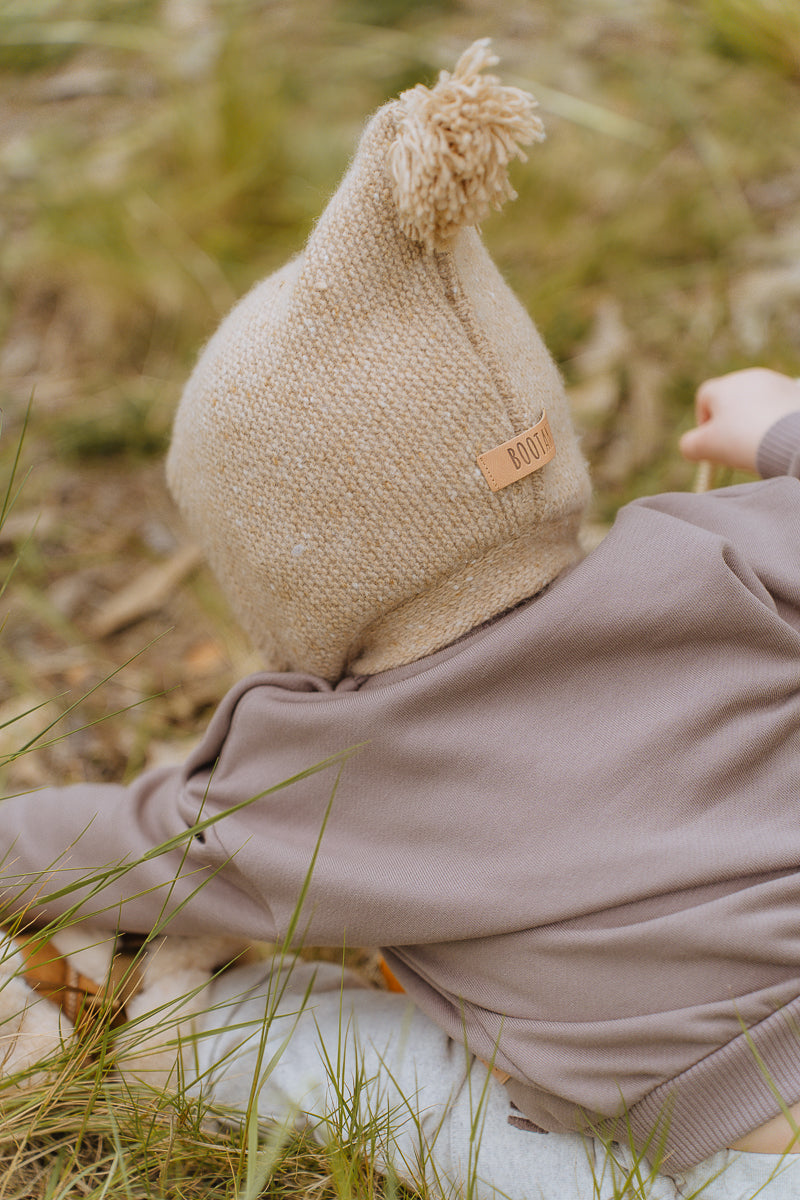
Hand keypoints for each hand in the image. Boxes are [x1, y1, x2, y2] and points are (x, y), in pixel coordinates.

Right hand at [679, 368, 799, 472]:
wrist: (792, 439)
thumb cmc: (743, 441)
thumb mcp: (704, 448)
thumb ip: (689, 445)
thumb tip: (690, 445)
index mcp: (723, 386)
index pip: (704, 398)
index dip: (704, 422)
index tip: (711, 443)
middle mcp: (748, 377)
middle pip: (732, 400)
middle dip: (731, 423)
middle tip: (736, 447)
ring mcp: (775, 382)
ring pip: (757, 402)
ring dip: (754, 421)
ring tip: (760, 444)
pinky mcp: (796, 392)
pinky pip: (778, 406)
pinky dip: (775, 420)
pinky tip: (777, 438)